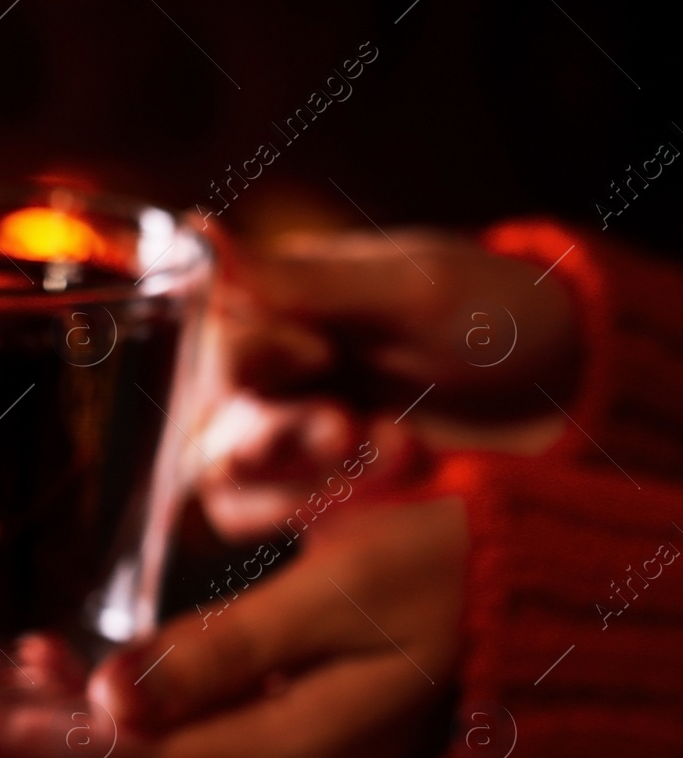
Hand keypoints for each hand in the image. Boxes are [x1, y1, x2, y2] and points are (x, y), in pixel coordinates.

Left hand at [0, 497, 466, 757]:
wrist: (532, 607)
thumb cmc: (450, 581)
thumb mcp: (341, 600)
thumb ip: (220, 654)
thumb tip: (106, 697)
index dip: (12, 737)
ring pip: (121, 746)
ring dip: (34, 711)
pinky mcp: (267, 732)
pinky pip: (163, 728)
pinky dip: (96, 698)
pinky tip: (43, 661)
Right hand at [198, 227, 577, 540]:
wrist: (571, 399)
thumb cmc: (497, 315)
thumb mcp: (410, 287)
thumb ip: (299, 281)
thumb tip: (196, 228)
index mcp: (273, 303)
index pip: (211, 342)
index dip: (251, 359)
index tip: (321, 353)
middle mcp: (262, 372)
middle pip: (210, 422)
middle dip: (283, 435)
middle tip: (350, 427)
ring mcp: (282, 439)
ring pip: (229, 483)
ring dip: (305, 480)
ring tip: (395, 453)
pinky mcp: (305, 494)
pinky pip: (265, 519)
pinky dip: (320, 508)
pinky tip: (394, 479)